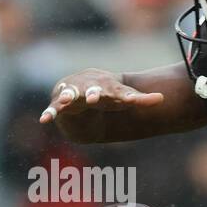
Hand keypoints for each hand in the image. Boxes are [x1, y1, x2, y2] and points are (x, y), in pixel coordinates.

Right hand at [39, 69, 163, 123]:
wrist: (83, 87)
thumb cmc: (107, 95)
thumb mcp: (123, 98)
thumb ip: (141, 100)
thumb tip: (162, 99)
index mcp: (105, 86)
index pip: (117, 90)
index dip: (124, 96)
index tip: (131, 100)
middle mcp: (88, 87)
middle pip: (91, 90)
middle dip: (92, 93)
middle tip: (93, 98)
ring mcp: (73, 94)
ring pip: (69, 94)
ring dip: (67, 97)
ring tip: (65, 100)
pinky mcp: (60, 103)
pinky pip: (53, 108)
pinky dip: (49, 112)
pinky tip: (44, 120)